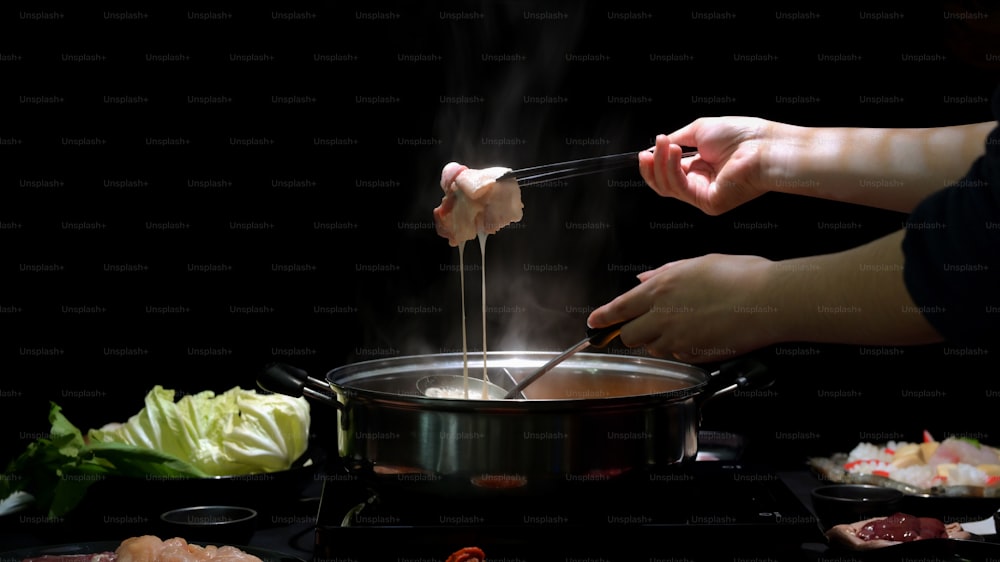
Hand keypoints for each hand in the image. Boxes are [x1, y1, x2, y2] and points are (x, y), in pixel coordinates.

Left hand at [587, 254, 776, 362]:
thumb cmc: (741, 276)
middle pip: (630, 335)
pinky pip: (677, 356)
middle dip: (632, 332)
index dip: (602, 318)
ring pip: (654, 348)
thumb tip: (642, 279)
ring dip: (658, 341)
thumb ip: (664, 274)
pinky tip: (699, 334)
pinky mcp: (696, 355)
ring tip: (682, 325)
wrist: (771, 300)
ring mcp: (679, 339)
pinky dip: (680, 349)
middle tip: (644, 325)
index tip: (593, 323)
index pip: (618, 308)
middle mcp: (664, 316)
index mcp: (661, 288)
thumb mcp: (697, 263)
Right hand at [641, 117, 773, 214]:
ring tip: (667, 145)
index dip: (654, 164)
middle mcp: (701, 185)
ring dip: (661, 164)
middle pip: (663, 184)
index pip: (669, 173)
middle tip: (649, 150)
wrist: (764, 145)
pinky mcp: (708, 203)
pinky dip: (672, 170)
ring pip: (668, 187)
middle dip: (652, 166)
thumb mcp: (699, 131)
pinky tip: (674, 153)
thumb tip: (656, 147)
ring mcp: (704, 196)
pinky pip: (680, 189)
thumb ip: (676, 140)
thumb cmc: (741, 135)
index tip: (644, 152)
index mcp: (701, 168)